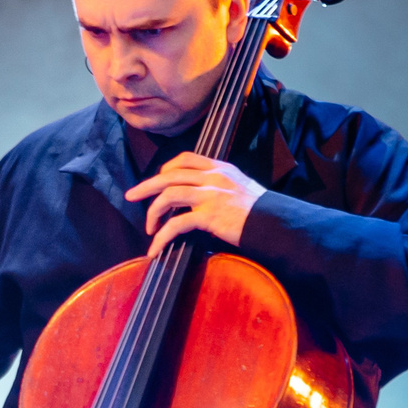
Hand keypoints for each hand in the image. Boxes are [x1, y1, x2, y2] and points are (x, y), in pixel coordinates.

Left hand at [125, 152, 266, 259]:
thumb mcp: (241, 187)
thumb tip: (201, 198)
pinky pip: (176, 224)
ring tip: (148, 228)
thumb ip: (220, 186)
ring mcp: (210, 195)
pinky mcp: (209, 215)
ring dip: (152, 212)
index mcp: (220, 168)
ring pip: (168, 195)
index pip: (185, 158)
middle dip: (146, 186)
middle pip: (169, 175)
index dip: (166, 168)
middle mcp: (213, 177)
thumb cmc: (261, 211)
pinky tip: (156, 248)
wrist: (276, 223)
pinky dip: (162, 237)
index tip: (157, 180)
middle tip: (131, 196)